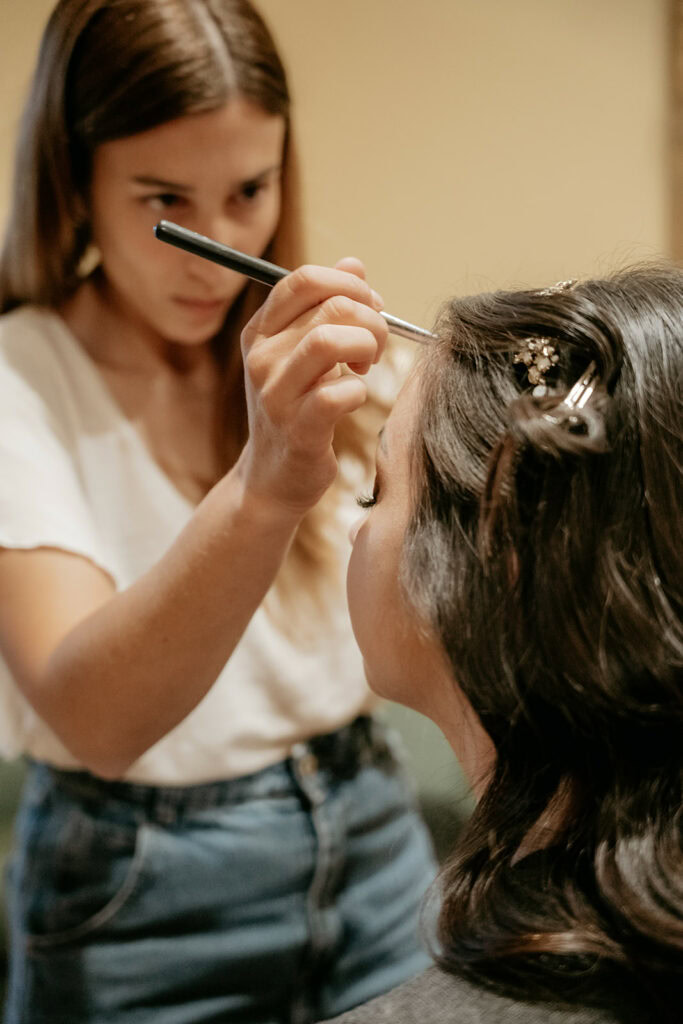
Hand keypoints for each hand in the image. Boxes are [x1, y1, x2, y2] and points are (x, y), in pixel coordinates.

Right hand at [237, 258, 387, 516]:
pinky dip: (359, 391)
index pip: (303, 280)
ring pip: (331, 340)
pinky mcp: (297, 430)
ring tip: (366, 367)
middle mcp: (261, 358)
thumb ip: (325, 307)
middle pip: (330, 306)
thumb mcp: (302, 353)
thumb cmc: (297, 410)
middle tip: (374, 347)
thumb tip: (354, 263)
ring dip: (366, 348)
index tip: (369, 308)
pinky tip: (354, 399)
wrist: (273, 478)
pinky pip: (338, 393)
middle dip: (370, 319)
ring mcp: (275, 394)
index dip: (349, 284)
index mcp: (260, 332)